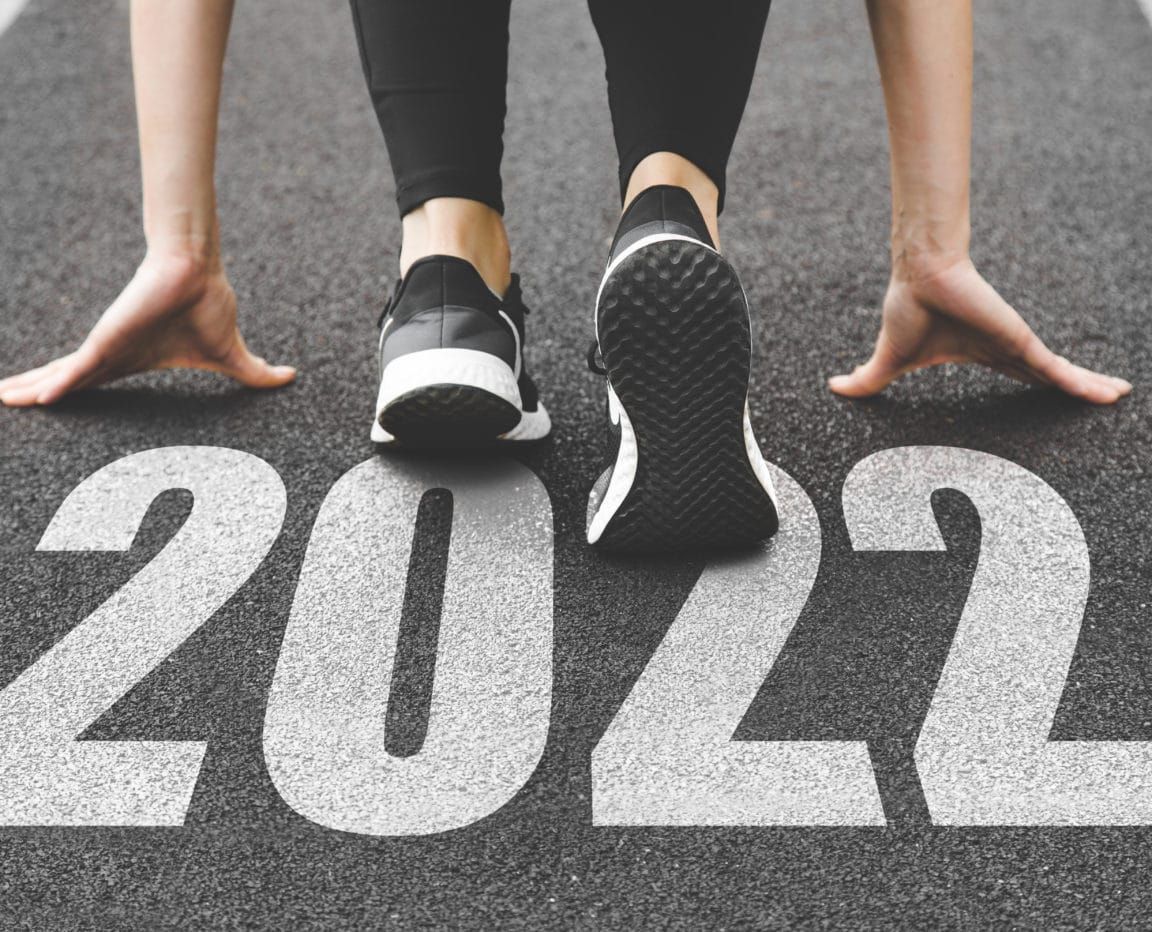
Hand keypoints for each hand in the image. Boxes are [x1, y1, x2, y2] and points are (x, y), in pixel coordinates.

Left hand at [0, 252, 295, 405]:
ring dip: (28, 390)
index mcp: (130, 360)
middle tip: (4, 402)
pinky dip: (56, 386)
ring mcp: (105, 350)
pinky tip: (35, 401)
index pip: (89, 381)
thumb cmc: (208, 306)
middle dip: (33, 392)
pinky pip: (77, 372)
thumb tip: (290, 378)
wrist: (197, 273)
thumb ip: (253, 373)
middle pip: (63, 381)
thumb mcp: (231, 355)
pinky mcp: (107, 343)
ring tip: (0, 400)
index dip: (66, 392)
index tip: (42, 404)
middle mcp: (110, 356)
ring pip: (58, 378)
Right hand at [829, 259, 1130, 404]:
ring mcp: (1018, 348)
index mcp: (980, 354)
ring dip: (1089, 387)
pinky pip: (1059, 372)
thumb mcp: (889, 360)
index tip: (1057, 393)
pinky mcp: (1023, 344)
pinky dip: (1085, 384)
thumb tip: (834, 388)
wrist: (922, 277)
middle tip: (1101, 395)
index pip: (1016, 375)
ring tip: (1117, 396)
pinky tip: (1110, 394)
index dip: (1037, 385)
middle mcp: (1005, 351)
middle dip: (1073, 385)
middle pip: (1046, 376)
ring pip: (1060, 376)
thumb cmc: (908, 309)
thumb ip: (869, 380)